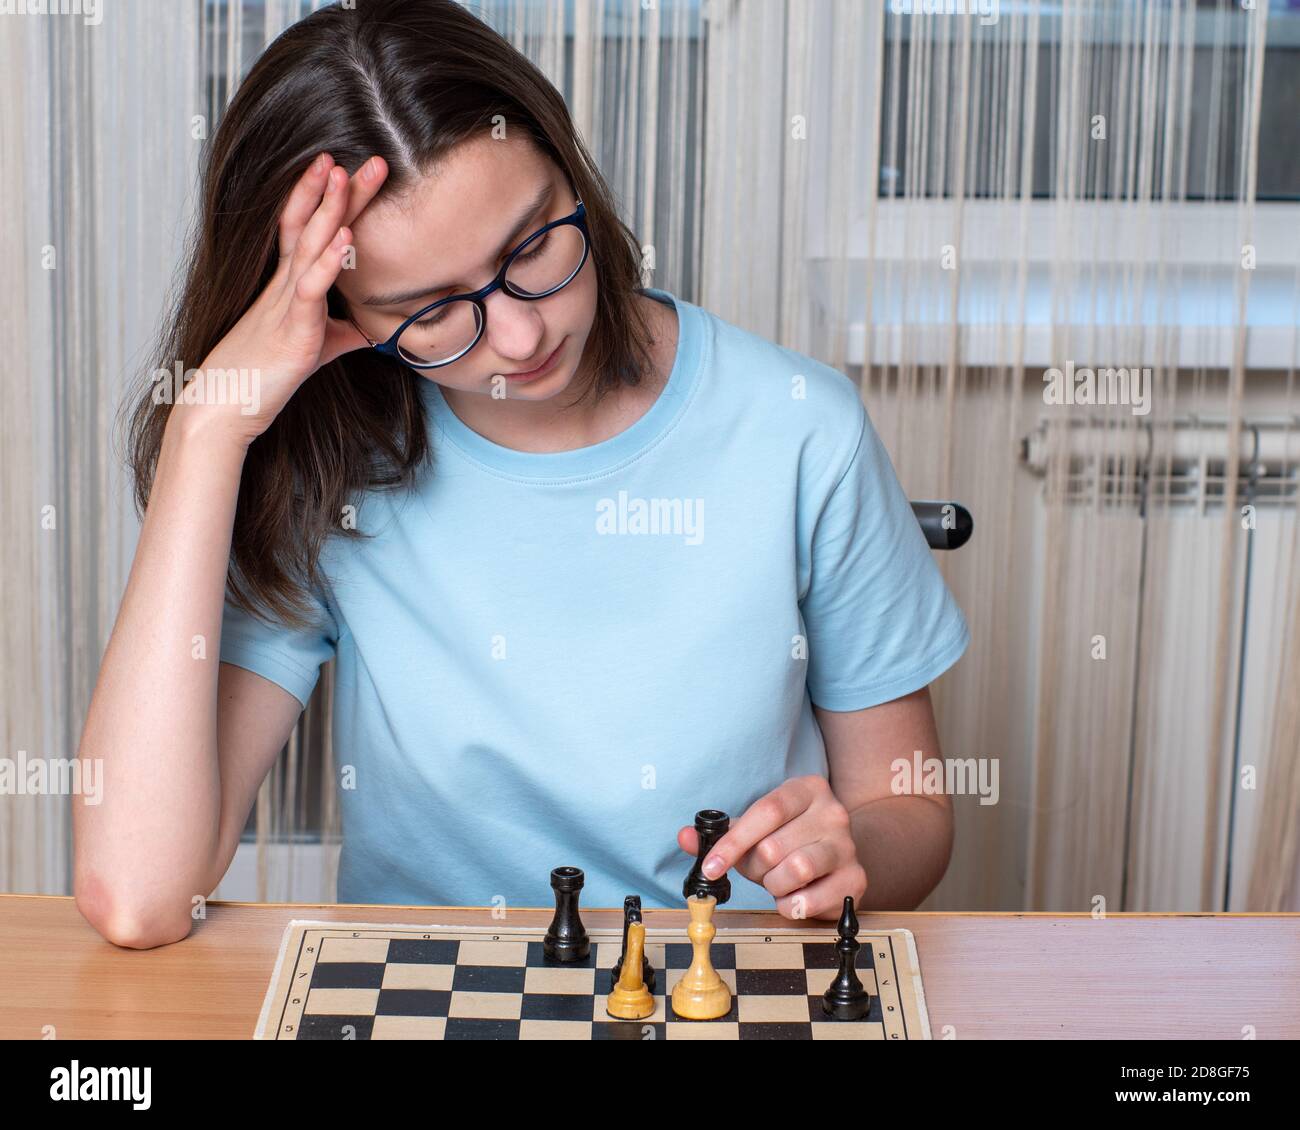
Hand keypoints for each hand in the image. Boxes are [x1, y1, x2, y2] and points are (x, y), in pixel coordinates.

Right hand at [174, 151, 389, 446]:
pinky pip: (310, 289)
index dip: (326, 197)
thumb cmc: (261, 380)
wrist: (222, 410)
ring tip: (349, 175)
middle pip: (312, 225)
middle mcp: (283, 287)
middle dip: (341, 191)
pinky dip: (328, 262)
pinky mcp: (292, 332)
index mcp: (286, 287)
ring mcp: (285, 306)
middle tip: (372, 157)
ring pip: (308, 247)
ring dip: (332, 210)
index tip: (349, 168)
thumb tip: (372, 331)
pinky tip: (345, 239)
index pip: (306, 229)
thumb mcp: (312, 350)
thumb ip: (342, 334)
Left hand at [677, 776, 866, 920]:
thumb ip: (721, 834)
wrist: (836, 859)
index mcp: (807, 789)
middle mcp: (833, 813)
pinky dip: (791, 906)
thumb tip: (684, 836)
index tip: (711, 866)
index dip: (733, 843)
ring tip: (778, 883)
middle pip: (775, 846)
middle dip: (756, 869)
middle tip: (760, 872)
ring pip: (796, 870)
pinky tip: (793, 898)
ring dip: (774, 886)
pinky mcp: (856, 879)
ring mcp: (848, 846)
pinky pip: (811, 900)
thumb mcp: (756, 831)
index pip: (766, 812)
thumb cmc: (790, 841)